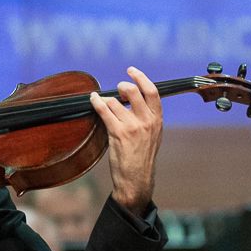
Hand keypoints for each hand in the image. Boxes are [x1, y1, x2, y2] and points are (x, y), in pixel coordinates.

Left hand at [90, 67, 162, 215]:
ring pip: (115, 102)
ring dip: (107, 101)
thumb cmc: (142, 158)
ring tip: (103, 104)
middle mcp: (147, 121)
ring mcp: (133, 127)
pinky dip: (97, 102)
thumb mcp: (154, 136)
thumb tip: (135, 100)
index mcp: (157, 120)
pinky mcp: (118, 133)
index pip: (152, 91)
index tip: (131, 71)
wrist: (136, 180)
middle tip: (116, 89)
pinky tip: (93, 100)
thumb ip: (148, 117)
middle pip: (133, 91)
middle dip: (121, 86)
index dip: (141, 78)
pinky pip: (105, 110)